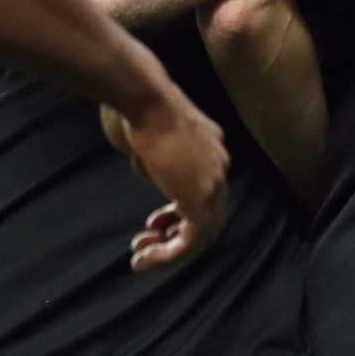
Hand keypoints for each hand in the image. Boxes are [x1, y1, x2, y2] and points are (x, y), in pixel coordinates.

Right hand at [102, 90, 230, 272]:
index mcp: (210, 145)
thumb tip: (148, 170)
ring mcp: (213, 182)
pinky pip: (190, 240)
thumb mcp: (146, 137)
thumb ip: (153, 158)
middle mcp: (219, 164)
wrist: (143, 97)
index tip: (153, 223)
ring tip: (141, 257)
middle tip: (146, 243)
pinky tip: (143, 258)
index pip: (206, 190)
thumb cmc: (134, 106)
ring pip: (203, 233)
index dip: (177, 212)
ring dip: (170, 250)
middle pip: (209, 215)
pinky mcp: (200, 199)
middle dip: (175, 234)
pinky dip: (167, 255)